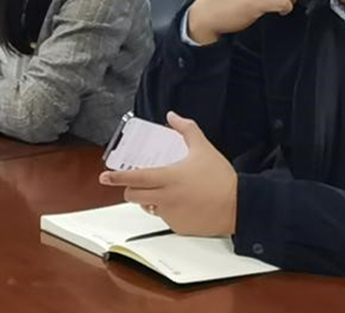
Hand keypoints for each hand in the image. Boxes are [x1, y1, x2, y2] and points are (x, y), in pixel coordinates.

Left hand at [98, 112, 236, 235]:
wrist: (240, 206)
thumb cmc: (221, 178)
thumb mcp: (204, 148)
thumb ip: (186, 129)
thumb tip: (172, 116)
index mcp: (168, 177)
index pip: (135, 177)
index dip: (117, 177)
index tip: (104, 177)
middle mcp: (166, 198)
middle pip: (134, 196)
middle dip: (130, 189)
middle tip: (136, 183)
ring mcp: (171, 214)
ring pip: (148, 208)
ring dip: (149, 200)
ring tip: (164, 192)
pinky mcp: (179, 227)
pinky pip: (165, 218)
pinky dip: (168, 212)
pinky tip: (181, 204)